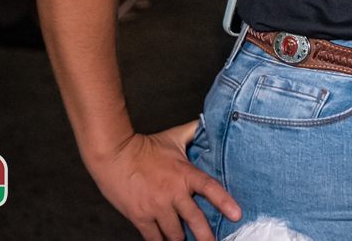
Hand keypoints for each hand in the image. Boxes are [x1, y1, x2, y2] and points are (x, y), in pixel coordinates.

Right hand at [86, 120, 240, 240]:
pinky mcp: (140, 217)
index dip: (225, 202)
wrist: (114, 154)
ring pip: (174, 234)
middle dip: (206, 236)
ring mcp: (156, 207)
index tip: (237, 215)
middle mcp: (173, 192)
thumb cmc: (144, 146)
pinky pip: (154, 237)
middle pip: (195, 220)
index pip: (210, 188)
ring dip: (181, 240)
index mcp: (185, 173)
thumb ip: (193, 132)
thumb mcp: (174, 137)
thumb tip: (209, 122)